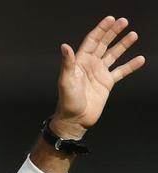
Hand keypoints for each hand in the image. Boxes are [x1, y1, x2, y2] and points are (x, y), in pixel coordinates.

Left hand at [51, 16, 144, 139]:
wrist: (75, 119)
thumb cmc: (67, 102)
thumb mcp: (66, 81)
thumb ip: (68, 63)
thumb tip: (65, 46)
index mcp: (80, 62)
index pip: (91, 41)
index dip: (101, 30)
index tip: (110, 19)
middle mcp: (90, 65)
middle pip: (103, 44)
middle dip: (113, 32)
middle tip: (124, 21)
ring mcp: (99, 74)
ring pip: (113, 55)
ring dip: (123, 45)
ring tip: (133, 35)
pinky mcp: (107, 83)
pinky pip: (121, 71)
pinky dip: (130, 65)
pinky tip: (139, 59)